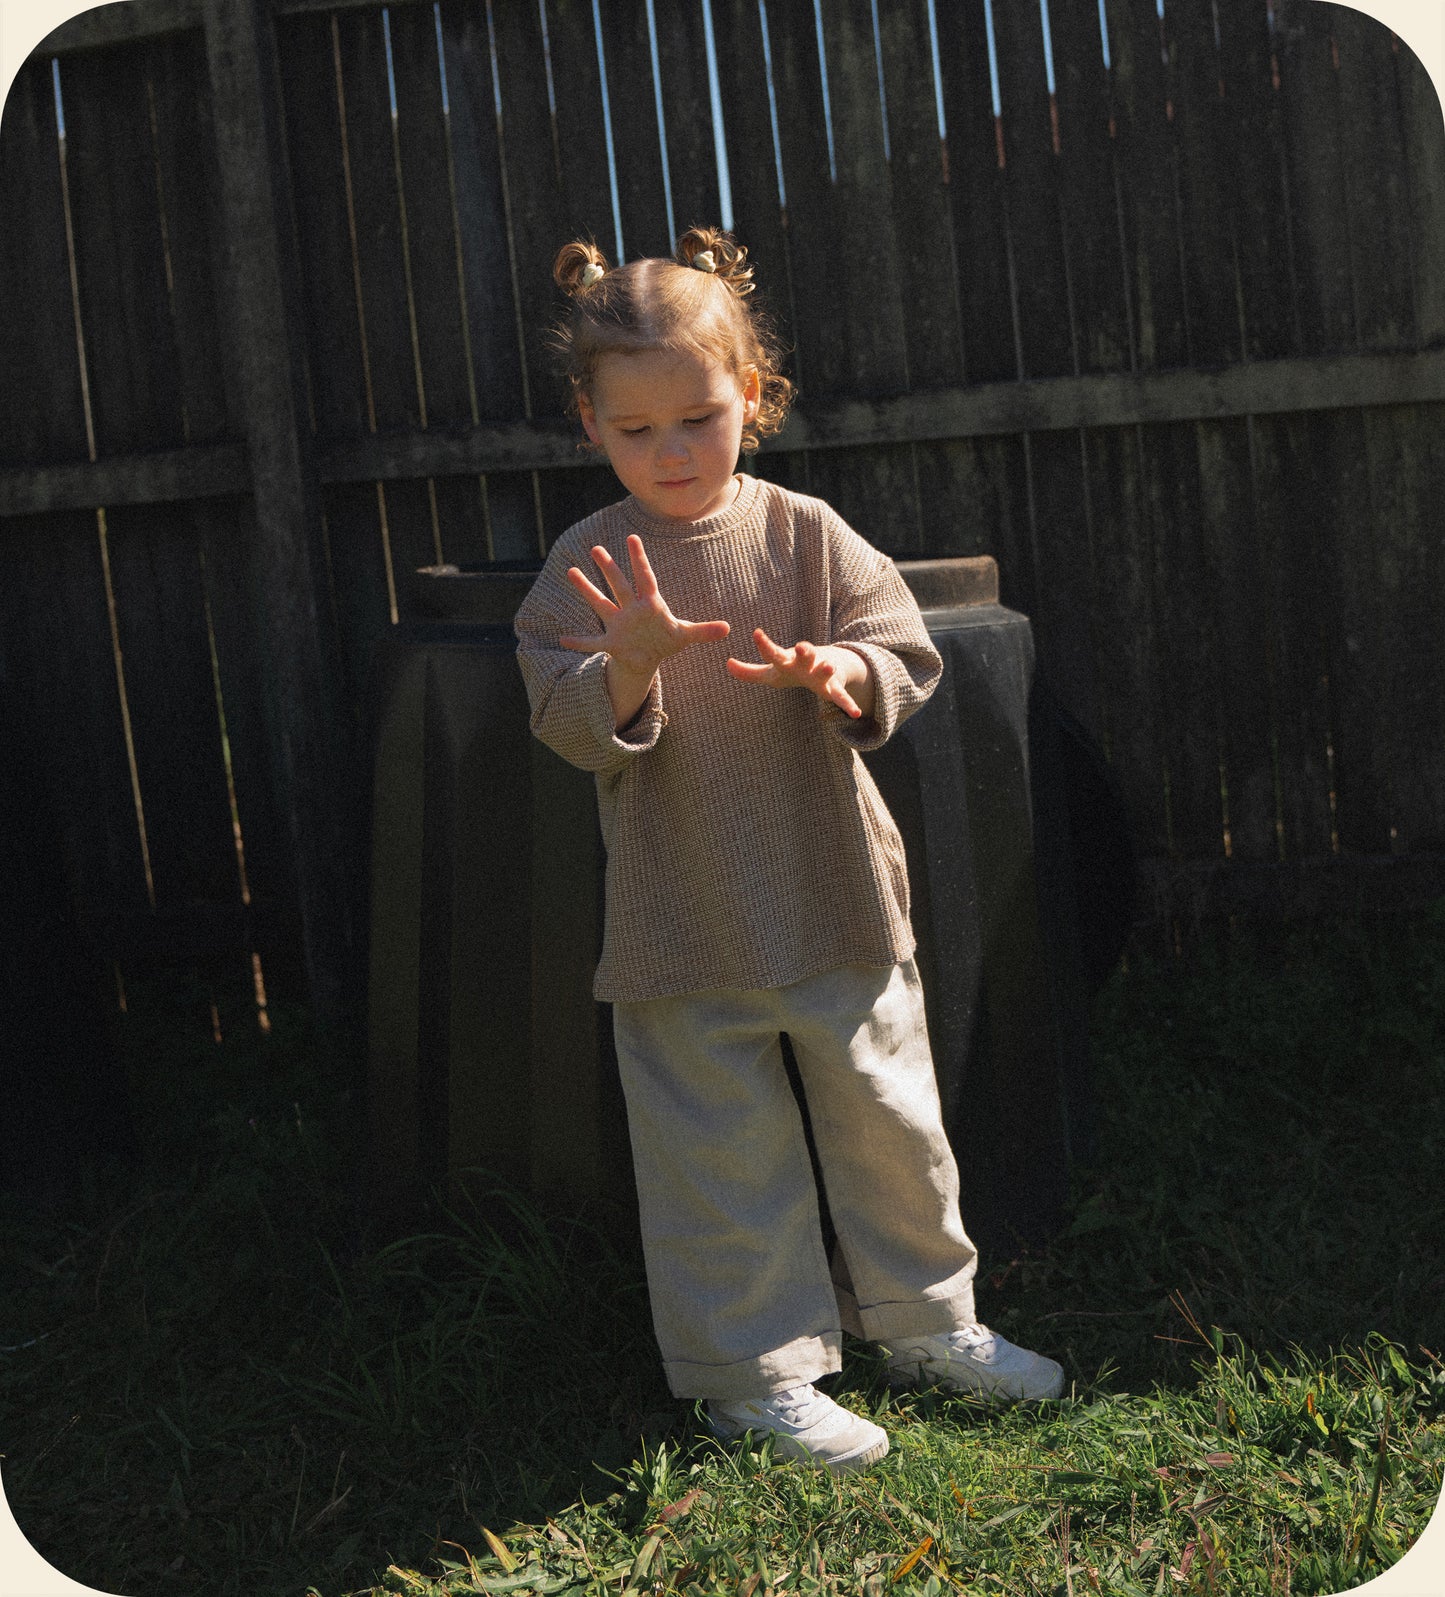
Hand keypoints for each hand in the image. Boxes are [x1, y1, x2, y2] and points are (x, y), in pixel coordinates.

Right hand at [560, 534, 729, 726]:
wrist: (647, 658)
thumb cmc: (665, 641)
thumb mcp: (685, 636)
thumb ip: (704, 631)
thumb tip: (728, 628)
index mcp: (650, 604)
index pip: (645, 578)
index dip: (639, 559)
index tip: (632, 538)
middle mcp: (630, 609)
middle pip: (618, 585)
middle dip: (608, 568)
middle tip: (597, 548)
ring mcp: (618, 624)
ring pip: (601, 604)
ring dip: (587, 589)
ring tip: (572, 571)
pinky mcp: (610, 642)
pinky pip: (592, 642)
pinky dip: (579, 642)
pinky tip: (563, 640)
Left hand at [725, 628, 872, 719]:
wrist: (829, 664)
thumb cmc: (794, 669)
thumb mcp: (771, 672)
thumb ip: (749, 672)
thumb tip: (727, 664)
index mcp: (788, 659)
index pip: (774, 652)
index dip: (764, 645)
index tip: (756, 633)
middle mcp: (806, 662)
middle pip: (805, 654)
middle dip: (804, 650)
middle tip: (800, 646)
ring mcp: (821, 673)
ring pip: (824, 671)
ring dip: (826, 669)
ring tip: (829, 668)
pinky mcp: (834, 687)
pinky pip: (841, 697)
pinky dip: (848, 704)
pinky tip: (855, 714)